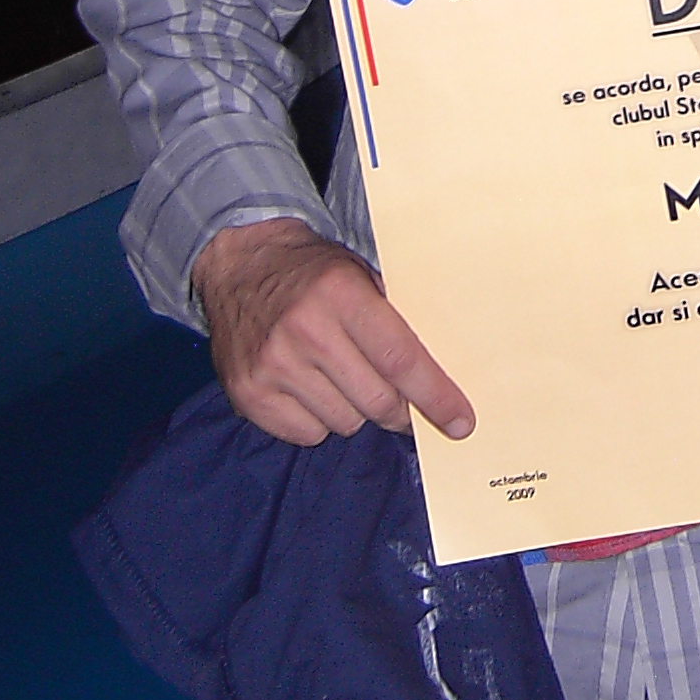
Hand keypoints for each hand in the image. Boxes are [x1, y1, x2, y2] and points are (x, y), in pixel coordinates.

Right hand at [194, 218, 474, 446]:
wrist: (238, 264)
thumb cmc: (311, 272)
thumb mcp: (359, 274)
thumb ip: (393, 320)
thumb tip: (438, 377)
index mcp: (341, 294)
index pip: (401, 359)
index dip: (435, 396)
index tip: (460, 421)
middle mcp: (305, 331)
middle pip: (377, 400)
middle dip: (399, 410)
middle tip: (400, 402)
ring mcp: (272, 366)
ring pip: (344, 422)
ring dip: (355, 410)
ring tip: (341, 377)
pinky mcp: (249, 394)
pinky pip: (307, 434)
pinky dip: (318, 420)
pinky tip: (310, 388)